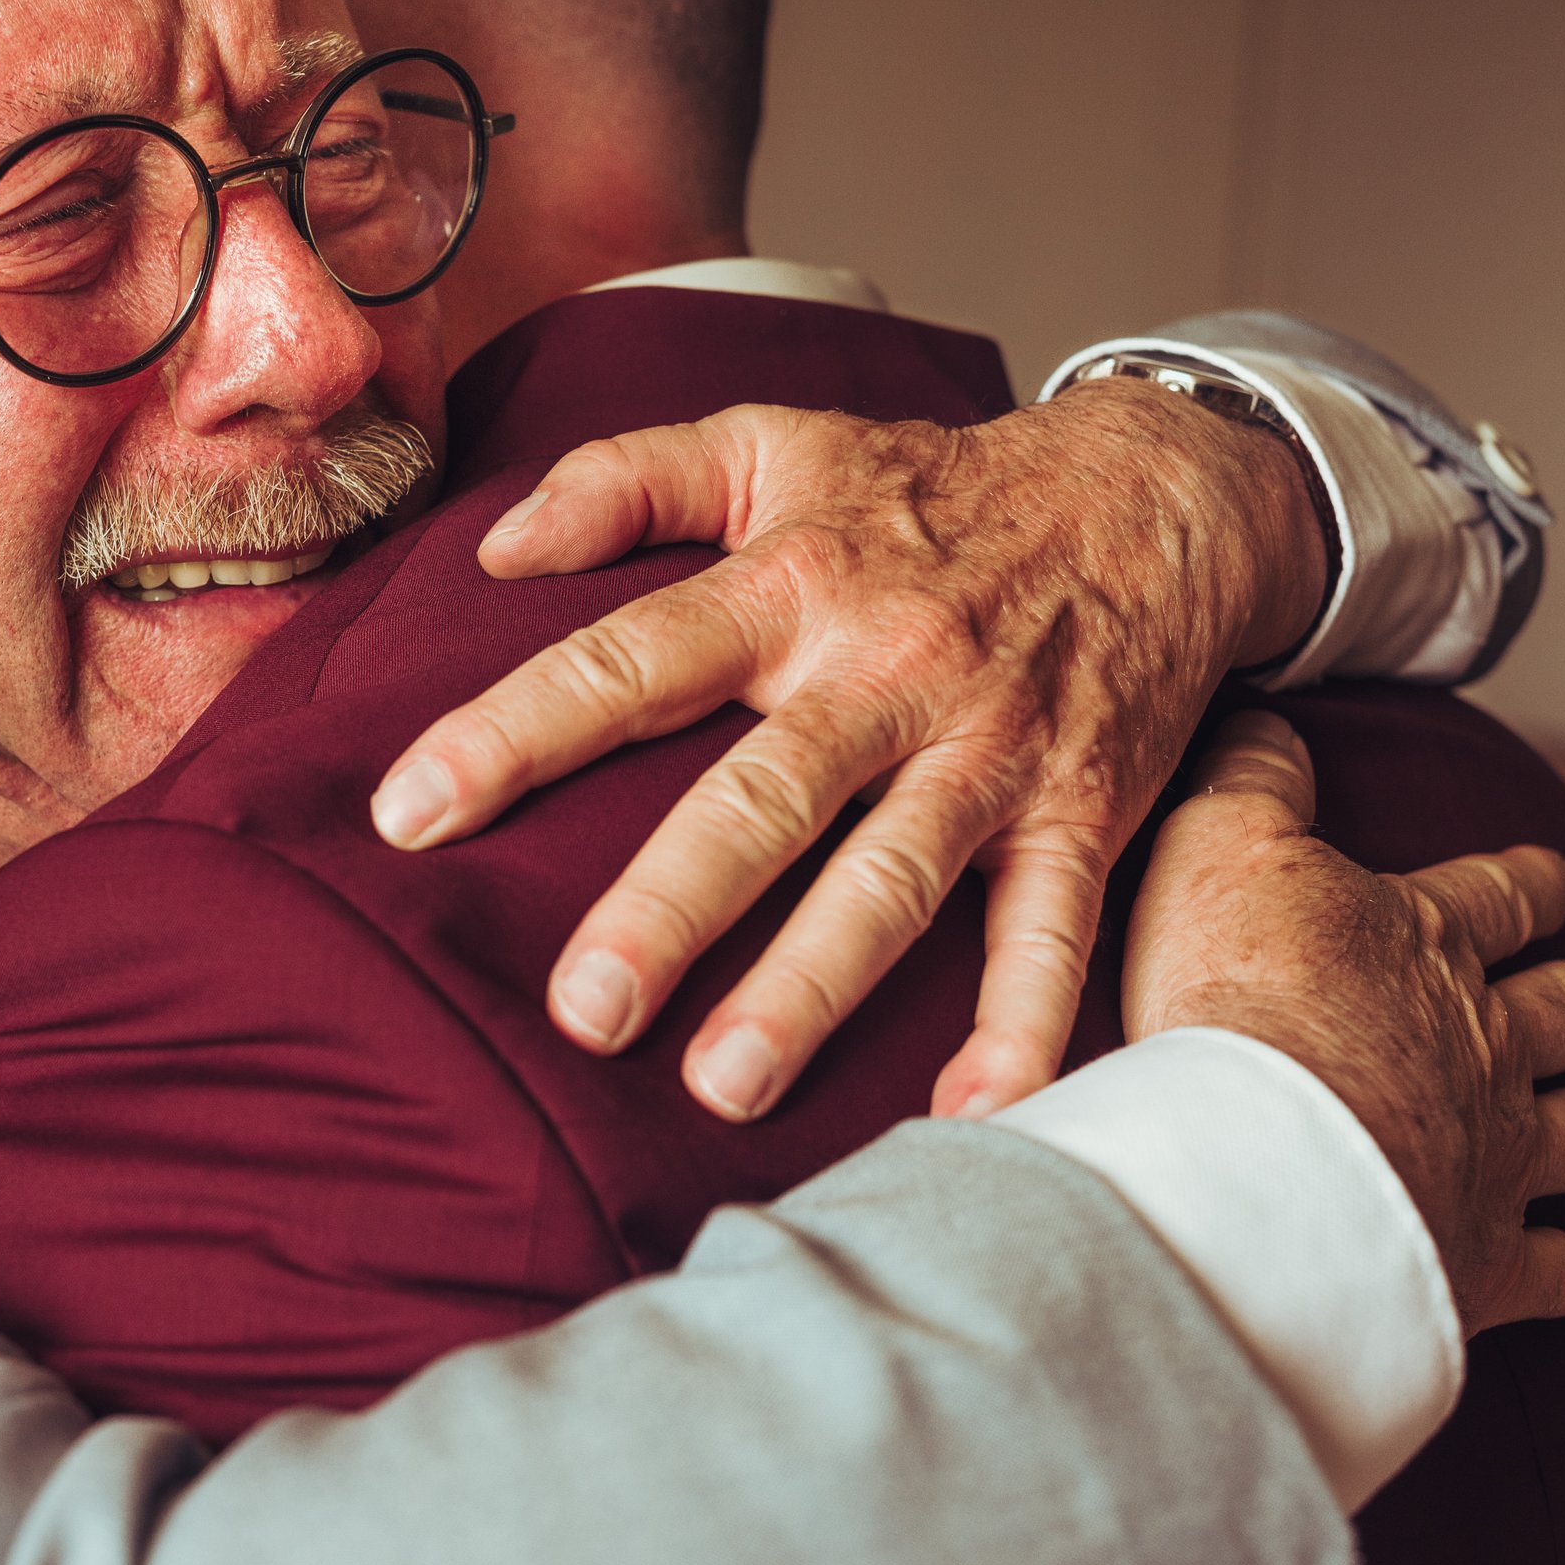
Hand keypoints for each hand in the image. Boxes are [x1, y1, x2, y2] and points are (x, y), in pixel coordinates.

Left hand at [368, 374, 1327, 1121]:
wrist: (1155, 495)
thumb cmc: (930, 489)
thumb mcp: (775, 445)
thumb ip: (626, 481)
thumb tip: (492, 545)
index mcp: (788, 584)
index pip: (625, 661)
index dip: (514, 732)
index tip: (408, 813)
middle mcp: (883, 672)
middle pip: (759, 800)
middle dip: (669, 907)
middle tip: (583, 1010)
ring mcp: (987, 750)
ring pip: (890, 881)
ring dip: (812, 989)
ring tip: (722, 1087)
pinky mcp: (1081, 812)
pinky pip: (1054, 931)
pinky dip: (1025, 1028)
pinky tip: (972, 1119)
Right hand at [1125, 713, 1564, 1328]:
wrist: (1251, 1161)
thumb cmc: (1233, 999)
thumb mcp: (1218, 845)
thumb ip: (1252, 775)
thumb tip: (1269, 717)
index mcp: (1422, 944)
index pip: (1497, 897)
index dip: (1530, 884)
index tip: (1555, 880)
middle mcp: (1477, 1043)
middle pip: (1561, 1009)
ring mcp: (1491, 1154)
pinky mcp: (1482, 1258)